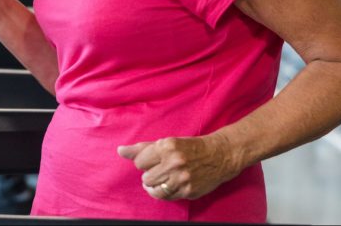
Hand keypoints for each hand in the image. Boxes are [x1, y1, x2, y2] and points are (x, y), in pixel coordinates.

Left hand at [117, 134, 242, 201]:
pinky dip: (166, 193)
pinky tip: (171, 185)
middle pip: (146, 177)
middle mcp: (174, 162)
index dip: (144, 162)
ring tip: (162, 179)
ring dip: (155, 186)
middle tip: (160, 169)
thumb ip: (143, 148)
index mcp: (167, 147)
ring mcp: (182, 178)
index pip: (139, 162)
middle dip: (150, 174)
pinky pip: (167, 197)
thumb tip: (120, 151)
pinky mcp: (188, 191)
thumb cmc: (190, 147)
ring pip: (155, 190)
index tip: (151, 161)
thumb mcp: (168, 142)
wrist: (220, 155)